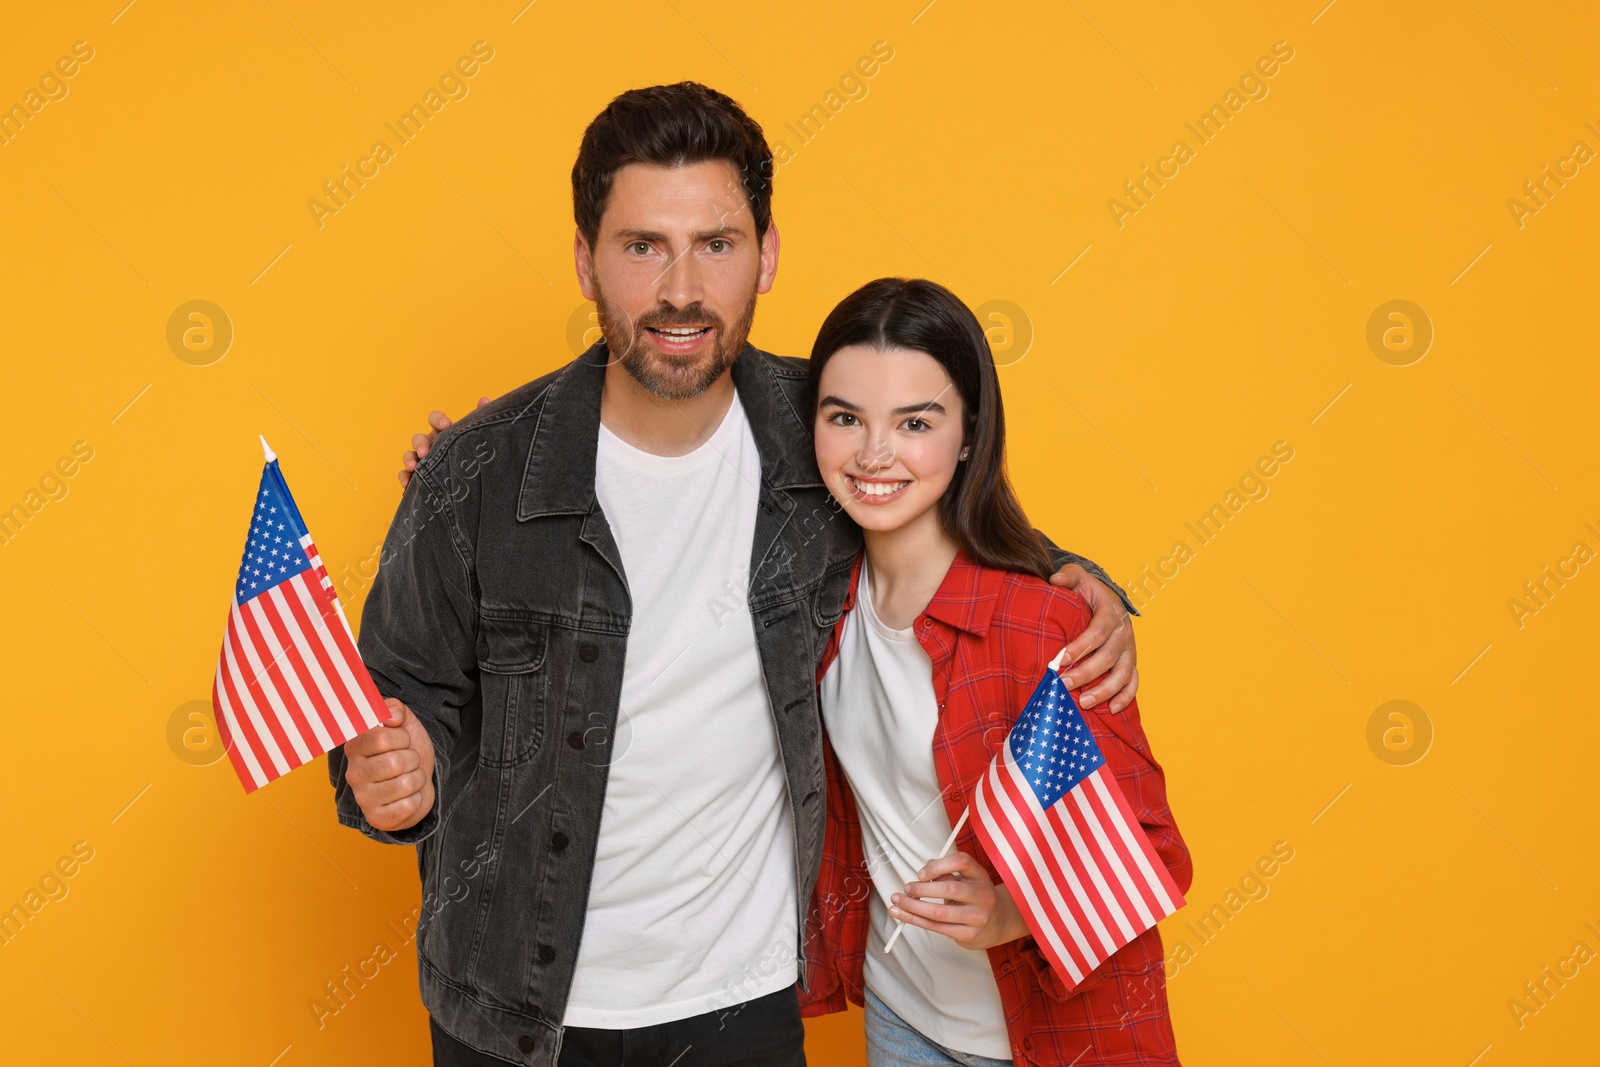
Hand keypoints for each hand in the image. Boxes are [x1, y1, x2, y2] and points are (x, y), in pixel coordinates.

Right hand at [344, 698, 435, 831]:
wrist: (419, 779)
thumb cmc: (407, 750)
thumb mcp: (405, 722)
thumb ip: (395, 708)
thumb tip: (391, 718)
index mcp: (355, 747)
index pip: (380, 738)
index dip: (401, 737)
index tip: (402, 740)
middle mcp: (354, 773)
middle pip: (395, 763)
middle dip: (413, 759)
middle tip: (409, 762)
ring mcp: (363, 798)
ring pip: (405, 784)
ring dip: (417, 779)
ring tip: (411, 777)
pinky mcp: (376, 818)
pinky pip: (407, 807)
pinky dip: (417, 799)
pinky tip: (408, 796)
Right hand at [398, 397, 489, 488]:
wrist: (473, 480)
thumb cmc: (472, 452)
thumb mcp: (477, 437)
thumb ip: (480, 418)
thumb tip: (484, 399)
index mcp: (442, 431)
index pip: (435, 419)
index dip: (438, 420)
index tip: (446, 425)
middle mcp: (430, 443)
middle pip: (419, 438)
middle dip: (420, 444)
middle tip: (425, 452)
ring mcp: (421, 459)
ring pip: (409, 455)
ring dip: (409, 459)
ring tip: (413, 467)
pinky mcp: (417, 476)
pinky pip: (405, 475)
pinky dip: (404, 478)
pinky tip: (407, 484)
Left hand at [888, 852, 1026, 950]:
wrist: (999, 923)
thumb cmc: (975, 897)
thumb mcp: (967, 880)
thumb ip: (947, 873)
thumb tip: (922, 873)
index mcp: (980, 876)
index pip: (962, 861)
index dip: (938, 865)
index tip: (921, 873)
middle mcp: (983, 896)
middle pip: (949, 889)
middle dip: (921, 889)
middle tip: (905, 888)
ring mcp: (978, 917)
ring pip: (939, 913)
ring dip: (913, 907)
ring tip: (895, 902)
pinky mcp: (969, 935)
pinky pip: (937, 928)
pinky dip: (915, 920)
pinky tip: (901, 914)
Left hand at [1048, 564, 1137, 711]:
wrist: (1106, 599)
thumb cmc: (1087, 591)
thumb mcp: (1078, 577)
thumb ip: (1067, 576)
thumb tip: (1055, 580)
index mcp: (1111, 612)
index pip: (1097, 633)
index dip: (1080, 648)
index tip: (1059, 661)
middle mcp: (1124, 633)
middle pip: (1107, 658)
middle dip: (1085, 674)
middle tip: (1063, 685)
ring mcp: (1130, 650)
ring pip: (1122, 674)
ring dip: (1104, 691)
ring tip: (1083, 702)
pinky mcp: (1131, 662)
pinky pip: (1132, 682)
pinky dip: (1125, 697)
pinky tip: (1110, 709)